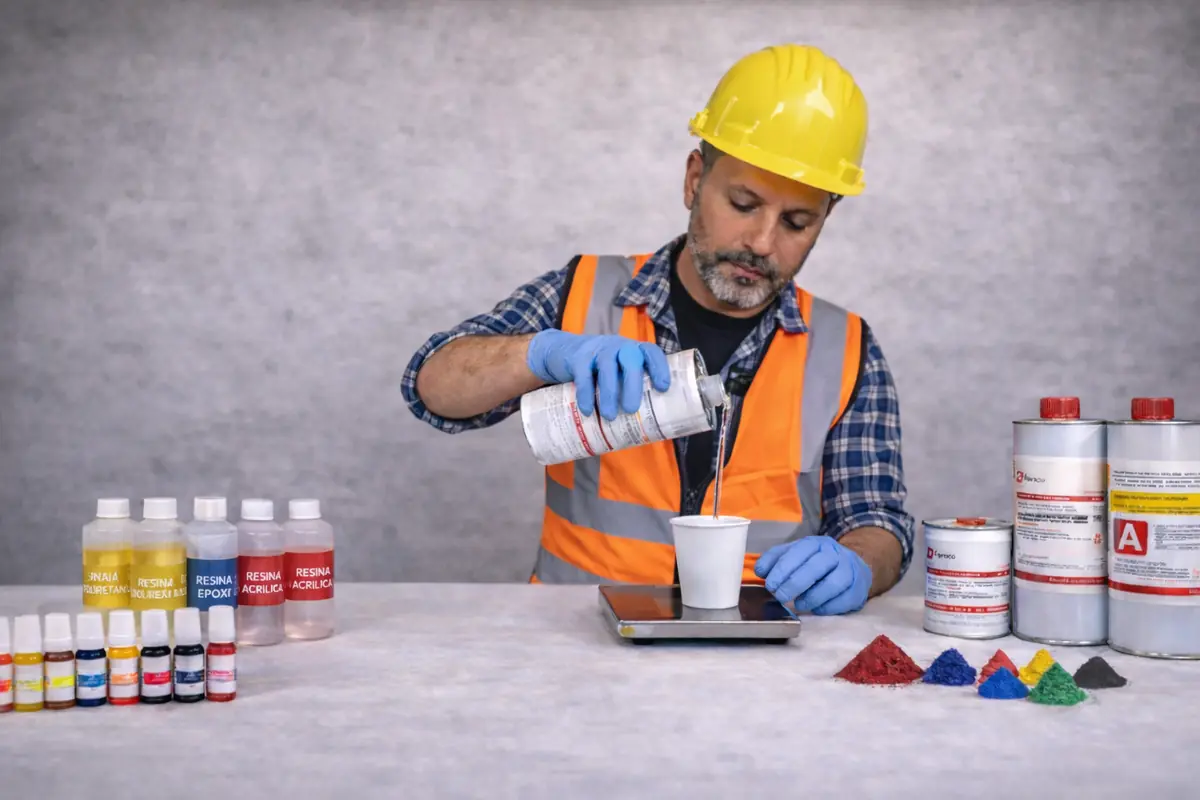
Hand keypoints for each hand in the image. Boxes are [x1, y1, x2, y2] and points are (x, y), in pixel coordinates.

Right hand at [526, 330, 670, 418]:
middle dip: (633, 384)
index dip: (659, 368)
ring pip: (607, 367)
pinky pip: (584, 374)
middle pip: (630, 359)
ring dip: (609, 393)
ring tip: (610, 417)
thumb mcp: (617, 372)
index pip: (651, 353)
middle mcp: (619, 347)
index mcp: (634, 351)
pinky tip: (587, 410)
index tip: (663, 387)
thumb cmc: (600, 370)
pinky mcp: (579, 357)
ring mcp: (598, 349)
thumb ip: (628, 390)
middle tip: (631, 409)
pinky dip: (586, 394)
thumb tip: (644, 428)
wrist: (562, 350)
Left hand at [754, 536, 872, 614]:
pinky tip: (816, 608)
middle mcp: (835, 554)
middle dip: (795, 583)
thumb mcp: (795, 555)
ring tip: (798, 604)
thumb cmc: (817, 563)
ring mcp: (850, 571)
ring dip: (812, 596)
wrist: (852, 567)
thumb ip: (776, 560)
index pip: (799, 551)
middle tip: (780, 596)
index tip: (770, 584)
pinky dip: (827, 606)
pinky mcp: (858, 589)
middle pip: (816, 566)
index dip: (783, 568)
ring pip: (833, 583)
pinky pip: (844, 599)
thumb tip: (760, 570)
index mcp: (816, 543)